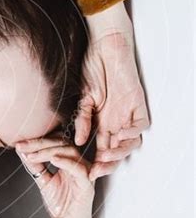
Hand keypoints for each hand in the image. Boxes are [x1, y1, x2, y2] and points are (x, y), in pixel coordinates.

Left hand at [16, 136, 94, 217]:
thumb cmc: (60, 206)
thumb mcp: (44, 181)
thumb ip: (36, 165)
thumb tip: (22, 150)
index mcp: (70, 161)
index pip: (55, 143)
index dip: (37, 141)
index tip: (19, 144)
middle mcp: (79, 164)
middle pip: (62, 144)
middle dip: (40, 143)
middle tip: (22, 146)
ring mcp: (85, 174)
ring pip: (70, 153)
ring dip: (49, 151)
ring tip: (32, 154)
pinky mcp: (87, 185)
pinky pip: (79, 169)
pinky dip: (66, 162)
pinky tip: (53, 159)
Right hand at [74, 23, 149, 181]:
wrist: (104, 45)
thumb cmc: (92, 66)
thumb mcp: (83, 97)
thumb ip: (82, 119)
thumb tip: (77, 140)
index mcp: (101, 120)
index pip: (101, 147)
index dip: (94, 161)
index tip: (85, 172)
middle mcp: (116, 120)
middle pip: (117, 150)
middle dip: (107, 163)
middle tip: (96, 171)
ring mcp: (128, 113)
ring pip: (131, 142)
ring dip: (120, 151)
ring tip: (106, 155)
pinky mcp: (137, 104)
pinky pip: (141, 125)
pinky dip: (132, 133)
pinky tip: (121, 135)